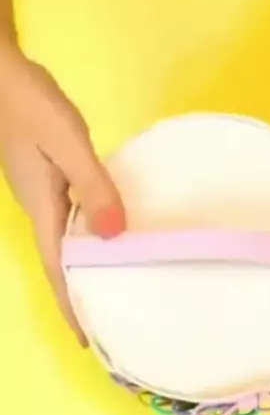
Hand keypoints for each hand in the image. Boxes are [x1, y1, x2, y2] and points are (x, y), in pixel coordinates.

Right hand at [0, 48, 124, 343]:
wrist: (1, 74)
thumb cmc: (31, 105)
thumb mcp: (67, 143)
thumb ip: (93, 186)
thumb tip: (115, 236)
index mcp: (42, 209)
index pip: (57, 270)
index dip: (71, 306)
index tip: (88, 340)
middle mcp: (39, 208)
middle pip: (59, 264)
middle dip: (77, 297)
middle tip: (106, 323)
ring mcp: (40, 193)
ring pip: (64, 243)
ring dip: (83, 269)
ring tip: (111, 288)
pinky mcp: (47, 178)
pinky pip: (70, 220)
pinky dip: (87, 237)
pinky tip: (108, 234)